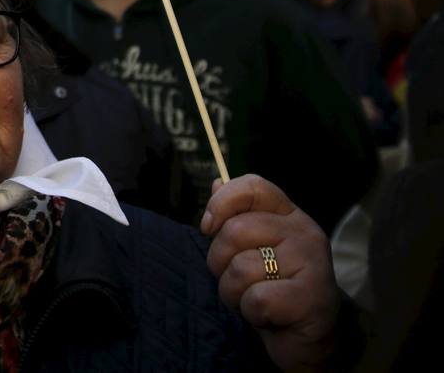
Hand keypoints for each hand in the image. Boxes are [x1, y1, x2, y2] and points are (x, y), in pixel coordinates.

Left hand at [202, 175, 338, 371]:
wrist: (306, 339)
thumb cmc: (272, 288)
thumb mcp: (250, 249)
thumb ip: (235, 217)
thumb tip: (217, 182)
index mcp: (290, 215)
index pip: (253, 186)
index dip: (221, 202)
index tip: (208, 227)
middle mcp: (305, 232)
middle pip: (235, 230)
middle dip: (219, 261)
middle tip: (236, 279)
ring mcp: (313, 264)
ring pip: (241, 268)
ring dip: (233, 292)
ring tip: (253, 299)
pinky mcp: (312, 298)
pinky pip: (256, 299)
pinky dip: (251, 313)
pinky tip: (268, 316)